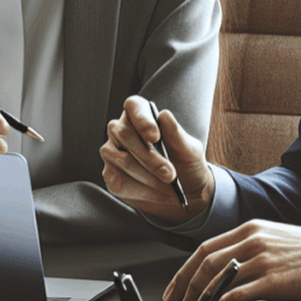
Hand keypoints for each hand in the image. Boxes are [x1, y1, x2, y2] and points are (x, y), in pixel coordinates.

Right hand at [100, 96, 212, 223]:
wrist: (185, 190)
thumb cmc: (185, 163)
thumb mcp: (190, 149)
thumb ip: (177, 134)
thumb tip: (165, 116)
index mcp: (141, 115)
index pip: (133, 106)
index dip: (142, 119)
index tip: (155, 137)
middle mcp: (121, 130)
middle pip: (124, 134)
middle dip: (149, 157)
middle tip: (170, 174)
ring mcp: (112, 152)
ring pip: (122, 160)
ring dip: (148, 177)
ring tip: (169, 188)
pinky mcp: (110, 174)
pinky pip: (120, 181)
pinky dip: (143, 191)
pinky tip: (159, 195)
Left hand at [163, 219, 300, 300]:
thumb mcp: (271, 238)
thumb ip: (246, 248)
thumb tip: (223, 267)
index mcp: (249, 231)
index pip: (205, 248)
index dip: (185, 268)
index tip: (176, 284)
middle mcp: (252, 242)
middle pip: (206, 262)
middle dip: (186, 284)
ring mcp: (262, 260)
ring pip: (218, 277)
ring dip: (200, 295)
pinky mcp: (273, 281)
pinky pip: (239, 293)